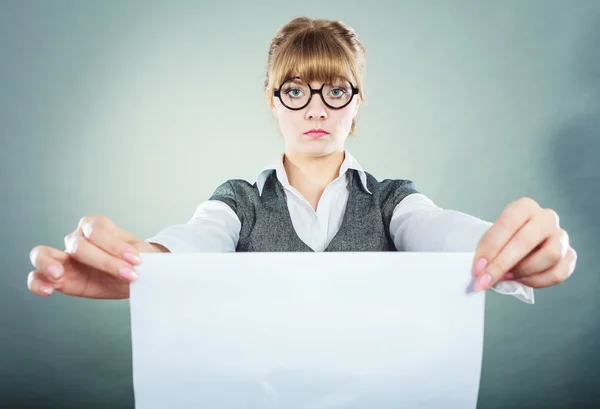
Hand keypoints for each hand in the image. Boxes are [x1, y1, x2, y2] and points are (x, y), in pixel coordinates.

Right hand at [27, 215, 164, 298]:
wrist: (137, 276)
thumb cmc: (140, 260)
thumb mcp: (146, 253)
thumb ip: (142, 255)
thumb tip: (143, 262)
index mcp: (98, 226)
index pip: (98, 230)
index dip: (115, 246)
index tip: (137, 260)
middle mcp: (78, 239)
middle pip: (78, 244)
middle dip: (103, 261)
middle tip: (127, 274)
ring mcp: (66, 259)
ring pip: (43, 253)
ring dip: (48, 263)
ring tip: (59, 275)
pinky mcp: (61, 279)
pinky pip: (38, 277)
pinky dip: (38, 282)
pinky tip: (47, 290)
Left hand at [471, 197, 576, 290]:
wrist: (518, 246)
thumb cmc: (502, 240)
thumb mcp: (491, 238)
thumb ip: (487, 250)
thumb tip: (481, 271)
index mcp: (524, 206)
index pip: (507, 223)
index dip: (490, 247)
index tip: (477, 268)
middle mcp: (546, 218)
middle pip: (527, 240)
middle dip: (502, 264)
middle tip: (486, 280)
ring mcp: (561, 236)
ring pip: (549, 256)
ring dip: (523, 271)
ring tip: (506, 277)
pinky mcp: (569, 255)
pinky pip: (559, 272)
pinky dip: (538, 281)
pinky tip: (522, 280)